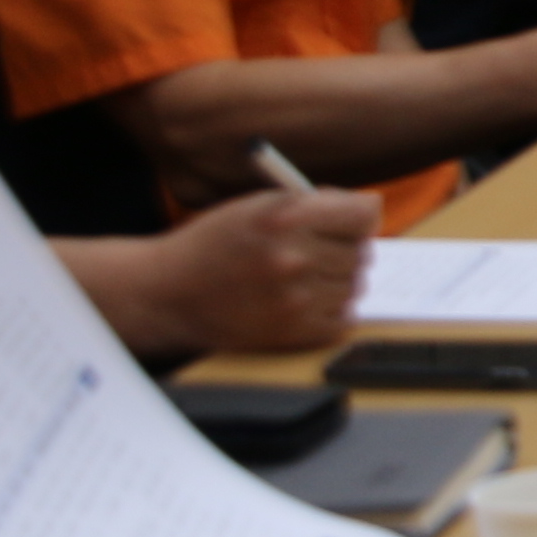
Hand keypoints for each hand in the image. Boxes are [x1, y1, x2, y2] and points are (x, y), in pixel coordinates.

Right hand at [142, 187, 378, 354]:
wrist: (166, 292)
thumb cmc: (214, 243)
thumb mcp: (257, 206)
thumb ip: (315, 204)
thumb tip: (370, 209)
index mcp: (284, 217)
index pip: (364, 214)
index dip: (358, 218)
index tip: (350, 223)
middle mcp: (292, 258)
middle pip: (361, 252)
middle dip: (344, 249)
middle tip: (314, 252)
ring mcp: (294, 299)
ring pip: (354, 286)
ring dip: (336, 282)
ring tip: (300, 278)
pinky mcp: (292, 333)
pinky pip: (343, 319)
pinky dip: (331, 311)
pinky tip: (301, 301)